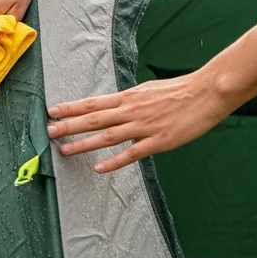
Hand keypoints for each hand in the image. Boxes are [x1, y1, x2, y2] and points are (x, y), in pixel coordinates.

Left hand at [46, 71, 236, 172]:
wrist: (208, 92)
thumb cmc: (180, 90)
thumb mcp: (148, 90)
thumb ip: (130, 100)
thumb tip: (115, 106)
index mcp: (129, 97)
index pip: (93, 103)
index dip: (71, 107)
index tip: (52, 111)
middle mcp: (131, 110)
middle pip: (94, 119)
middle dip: (69, 125)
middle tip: (49, 132)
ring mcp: (144, 126)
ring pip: (107, 136)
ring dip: (84, 144)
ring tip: (65, 150)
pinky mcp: (158, 141)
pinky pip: (132, 153)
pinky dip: (114, 161)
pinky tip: (99, 168)